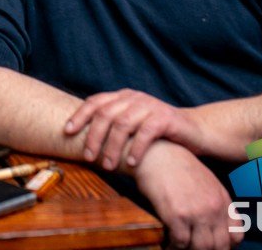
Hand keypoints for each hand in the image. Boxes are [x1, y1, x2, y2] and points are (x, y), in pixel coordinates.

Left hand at [65, 88, 202, 168]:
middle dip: (93, 136)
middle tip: (89, 157)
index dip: (79, 115)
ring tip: (109, 165)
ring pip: (123, 124)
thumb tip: (83, 140)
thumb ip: (113, 125)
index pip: (95, 102)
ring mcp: (150, 106)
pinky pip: (145, 133)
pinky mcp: (165, 119)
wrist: (194, 131)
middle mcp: (134, 98)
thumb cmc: (158, 132)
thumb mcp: (133, 124)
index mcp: (123, 97)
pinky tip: (132, 164)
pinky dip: (136, 149)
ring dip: (113, 147)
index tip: (67, 131)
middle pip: (105, 114)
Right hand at [135, 141, 242, 248]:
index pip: (236, 235)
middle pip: (219, 246)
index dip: (225, 245)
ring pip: (201, 248)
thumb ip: (213, 202)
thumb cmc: (177, 167)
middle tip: (193, 248)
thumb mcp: (205, 181)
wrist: (157, 154)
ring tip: (179, 247)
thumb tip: (213, 225)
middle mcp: (213, 208)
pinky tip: (168, 243)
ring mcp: (196, 212)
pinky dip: (173, 246)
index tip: (212, 246)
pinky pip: (180, 243)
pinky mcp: (177, 215)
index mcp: (222, 200)